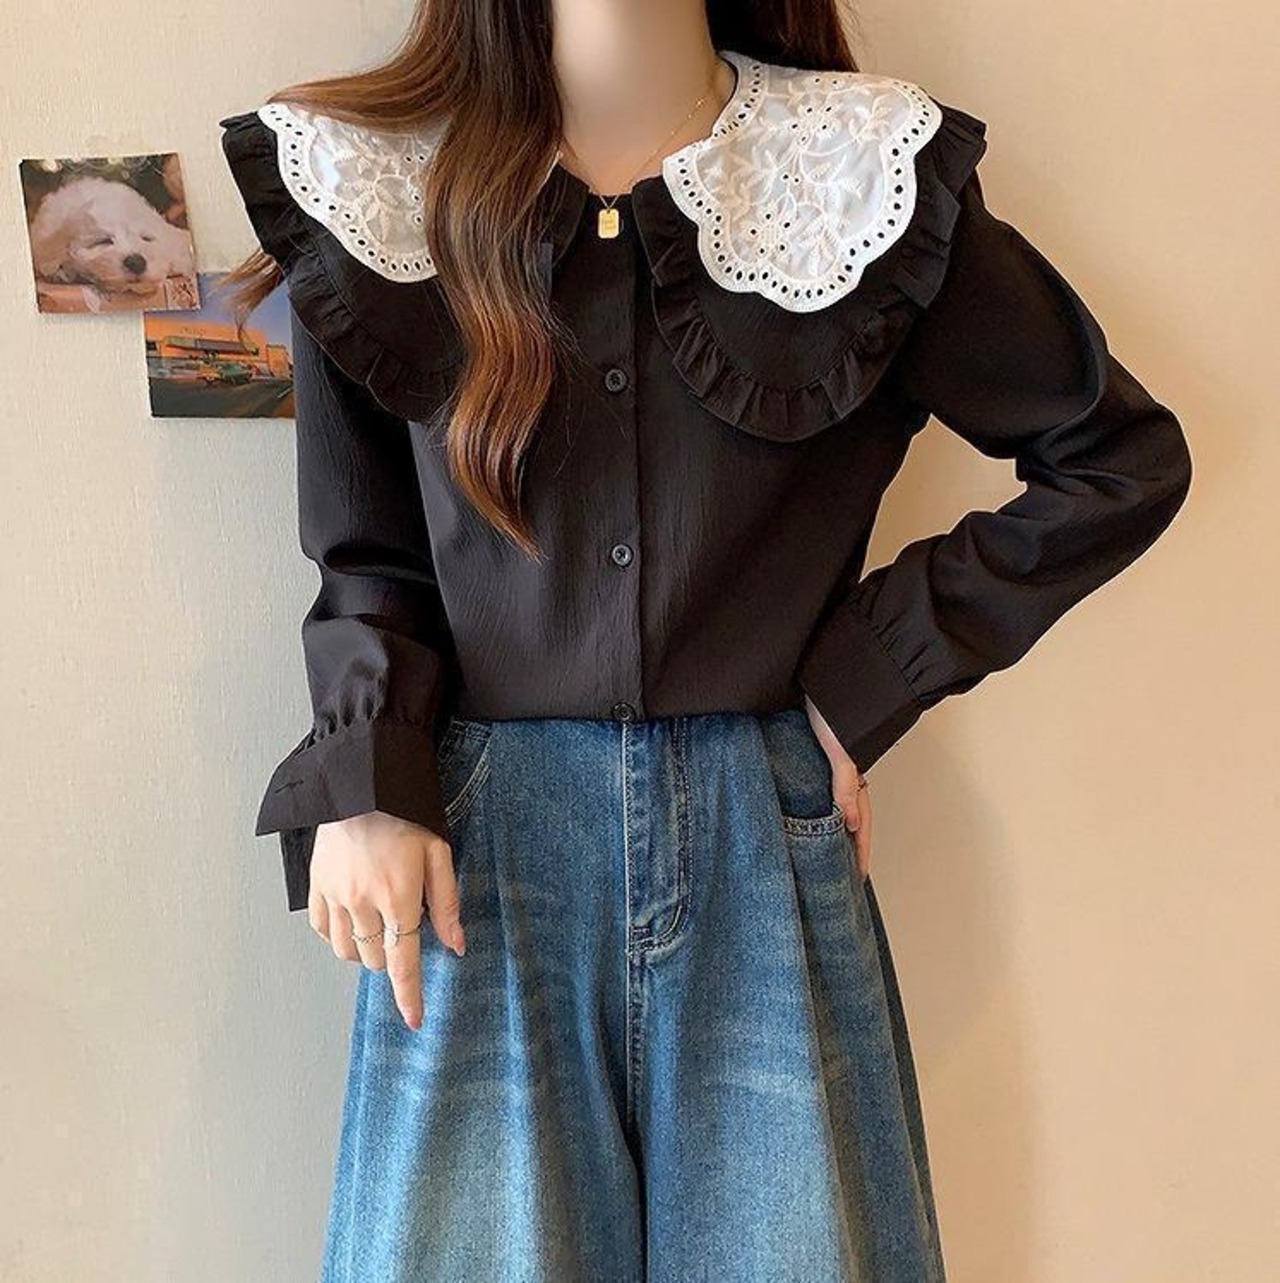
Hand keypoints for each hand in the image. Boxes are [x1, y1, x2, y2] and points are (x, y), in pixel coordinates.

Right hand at [307, 810, 464, 1030]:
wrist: (361, 784)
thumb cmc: (407, 816)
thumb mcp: (439, 854)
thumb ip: (446, 904)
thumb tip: (456, 946)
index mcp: (398, 899)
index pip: (404, 964)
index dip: (409, 997)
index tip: (415, 1021)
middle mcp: (362, 904)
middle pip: (377, 959)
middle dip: (393, 958)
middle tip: (404, 930)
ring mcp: (334, 897)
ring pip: (346, 950)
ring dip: (365, 950)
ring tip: (379, 930)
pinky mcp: (315, 885)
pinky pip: (320, 929)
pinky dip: (335, 936)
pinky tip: (350, 923)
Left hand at [803, 694, 872, 880]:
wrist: (823, 673)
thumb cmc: (833, 706)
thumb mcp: (840, 748)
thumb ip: (844, 784)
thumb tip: (849, 823)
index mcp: (853, 775)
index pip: (859, 825)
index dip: (859, 853)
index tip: (857, 880)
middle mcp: (841, 774)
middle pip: (847, 819)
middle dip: (845, 847)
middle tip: (838, 876)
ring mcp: (825, 765)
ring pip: (830, 806)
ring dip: (827, 829)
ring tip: (819, 854)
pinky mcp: (807, 754)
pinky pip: (812, 790)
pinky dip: (810, 807)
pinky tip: (801, 817)